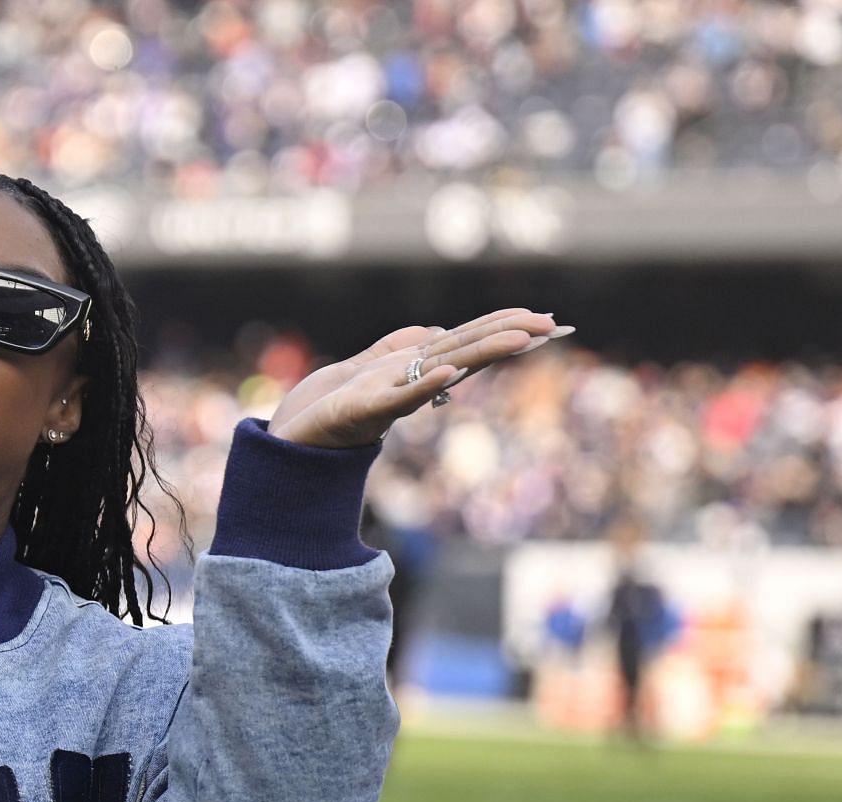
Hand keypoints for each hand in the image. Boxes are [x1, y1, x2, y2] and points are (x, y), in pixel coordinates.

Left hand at [267, 309, 573, 448]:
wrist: (289, 440)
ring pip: (444, 370)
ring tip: (521, 340)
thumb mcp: (364, 367)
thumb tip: (435, 330)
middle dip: (507, 337)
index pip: (466, 343)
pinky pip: (399, 398)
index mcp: (411, 369)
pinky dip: (426, 385)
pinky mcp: (363, 411)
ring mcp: (390, 398)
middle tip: (552, 326)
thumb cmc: (325, 409)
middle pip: (465, 352)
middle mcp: (409, 383)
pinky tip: (450, 372)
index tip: (545, 320)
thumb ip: (396, 347)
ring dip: (483, 354)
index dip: (502, 329)